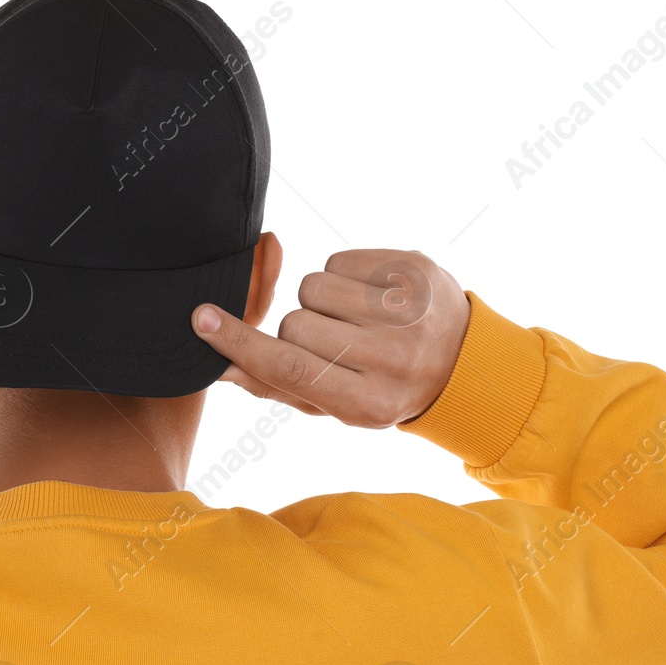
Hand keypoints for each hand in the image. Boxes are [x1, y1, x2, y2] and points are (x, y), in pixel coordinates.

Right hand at [192, 249, 470, 428]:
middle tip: (332, 343)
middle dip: (298, 330)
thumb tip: (223, 365)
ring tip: (352, 319)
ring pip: (314, 285)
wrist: (463, 363)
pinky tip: (369, 297)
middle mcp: (395, 357)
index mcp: (372, 402)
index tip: (202, 319)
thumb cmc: (384, 388)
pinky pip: (341, 259)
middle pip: (296, 324)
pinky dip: (343, 276)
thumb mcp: (338, 405)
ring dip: (320, 301)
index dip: (241, 343)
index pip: (290, 368)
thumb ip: (280, 387)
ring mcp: (410, 309)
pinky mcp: (417, 269)